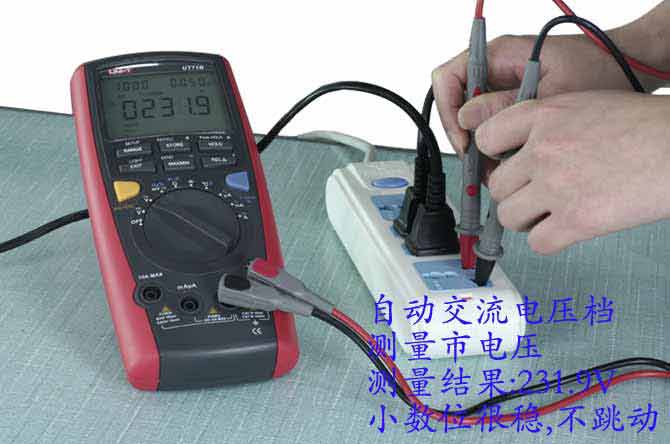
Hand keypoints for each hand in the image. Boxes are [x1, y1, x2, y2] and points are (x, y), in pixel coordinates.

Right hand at [432, 34, 647, 155]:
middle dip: (464, 136)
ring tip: (497, 169)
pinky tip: (508, 162)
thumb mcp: (550, 94)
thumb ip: (506, 106)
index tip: (464, 141)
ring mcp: (503, 86)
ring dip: (480, 147)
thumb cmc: (600, 68)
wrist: (628, 68)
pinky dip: (496, 148)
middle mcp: (496, 69)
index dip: (448, 111)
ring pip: (472, 119)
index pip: (449, 78)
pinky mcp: (513, 103)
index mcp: (500, 54)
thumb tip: (466, 119)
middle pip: (456, 103)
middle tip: (479, 164)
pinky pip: (492, 126)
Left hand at [472, 90, 669, 254]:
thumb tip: (518, 152)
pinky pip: (537, 243)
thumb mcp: (586, 104)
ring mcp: (557, 187)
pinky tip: (566, 229)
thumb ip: (546, 125)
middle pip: (497, 185)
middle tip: (536, 194)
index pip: (486, 138)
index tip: (507, 164)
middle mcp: (544, 150)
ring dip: (526, 219)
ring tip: (550, 213)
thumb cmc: (646, 126)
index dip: (494, 155)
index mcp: (544, 116)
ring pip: (509, 216)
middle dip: (515, 193)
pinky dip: (548, 241)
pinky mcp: (577, 220)